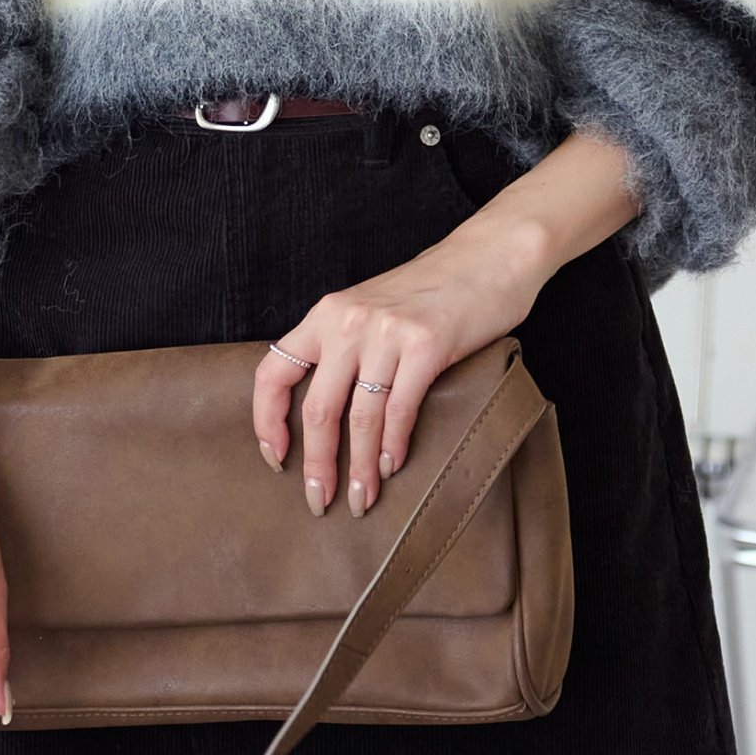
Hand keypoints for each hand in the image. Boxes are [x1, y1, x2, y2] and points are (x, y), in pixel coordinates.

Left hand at [250, 196, 556, 519]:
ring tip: (362, 499)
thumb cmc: (432, 288)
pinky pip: (399, 408)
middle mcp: (348, 320)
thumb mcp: (371, 308)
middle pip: (317, 408)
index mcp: (326, 313)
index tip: (275, 458)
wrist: (489, 254)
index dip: (266, 421)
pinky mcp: (427, 345)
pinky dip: (393, 445)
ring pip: (360, 417)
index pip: (273, 372)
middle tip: (319, 501)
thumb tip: (323, 413)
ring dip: (360, 467)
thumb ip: (345, 347)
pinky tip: (392, 466)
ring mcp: (388, 332)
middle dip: (317, 464)